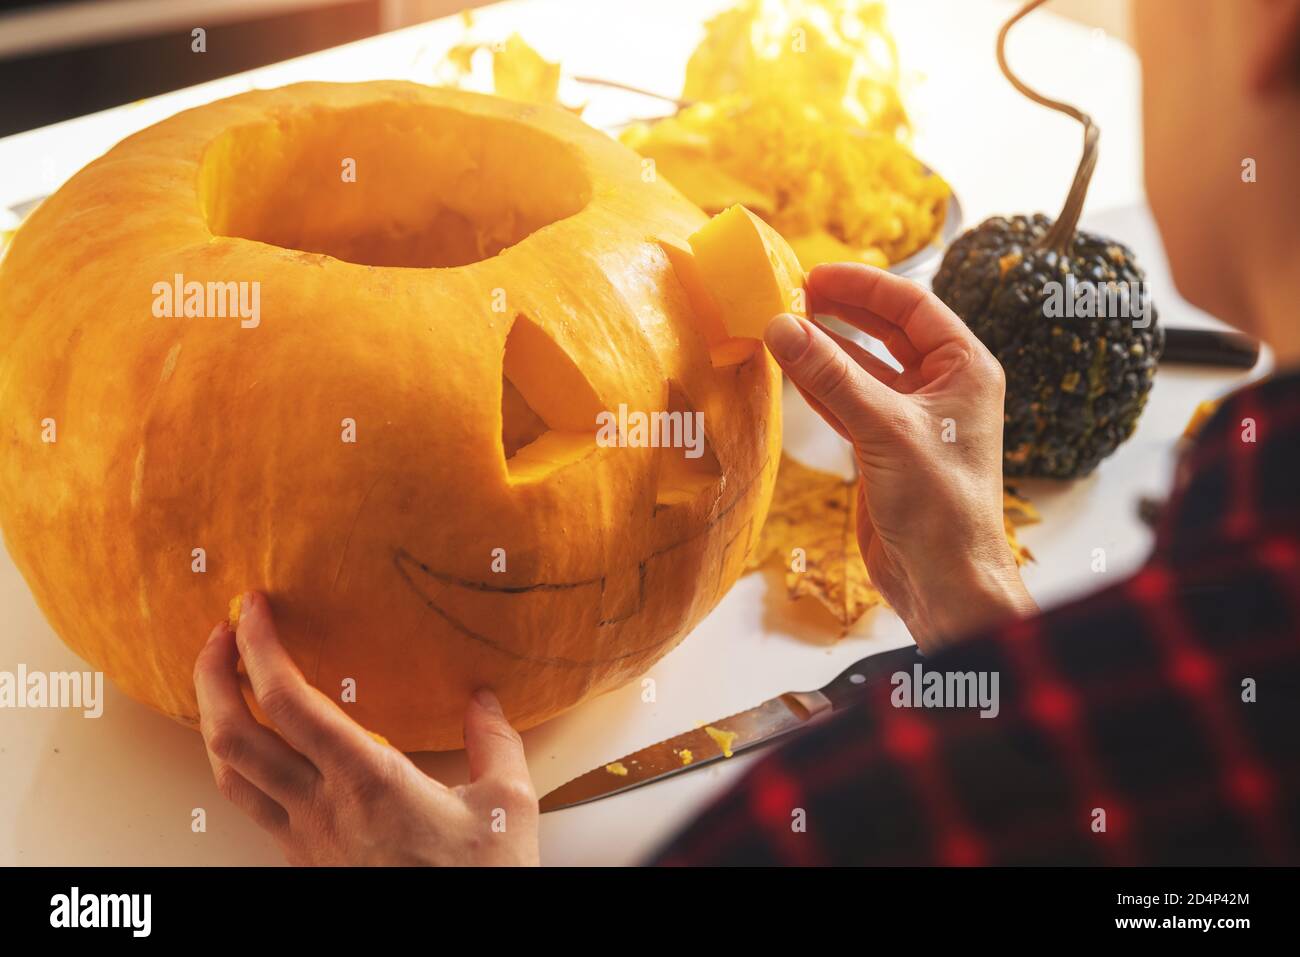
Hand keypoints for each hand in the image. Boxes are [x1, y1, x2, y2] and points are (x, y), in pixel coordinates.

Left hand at [193, 591, 539, 865]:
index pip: (287, 702)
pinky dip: (234, 760)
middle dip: (213, 674)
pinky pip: (249, 803)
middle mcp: (321, 809)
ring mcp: (304, 838)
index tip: (254, 607)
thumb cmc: (479, 880)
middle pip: (232, 736)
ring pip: (227, 774)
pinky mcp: (305, 858)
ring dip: (212, 718)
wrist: (456, 942)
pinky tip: (252, 744)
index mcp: (366, 781)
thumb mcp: (508, 804)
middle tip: (220, 631)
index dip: (259, 647)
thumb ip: (494, 741)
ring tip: (223, 678)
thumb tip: (483, 698)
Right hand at [765, 263, 1036, 652]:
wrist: (944, 579)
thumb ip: (831, 376)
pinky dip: (820, 387)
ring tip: (780, 326)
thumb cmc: (939, 505)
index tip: (814, 273)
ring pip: (863, 368)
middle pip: (887, 331)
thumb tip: (781, 326)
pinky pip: (848, 403)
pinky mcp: (886, 450)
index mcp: (966, 368)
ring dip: (824, 349)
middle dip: (841, 311)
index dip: (863, 285)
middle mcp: (943, 387)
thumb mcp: (884, 429)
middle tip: (792, 293)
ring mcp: (912, 419)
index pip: (912, 305)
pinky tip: (790, 370)